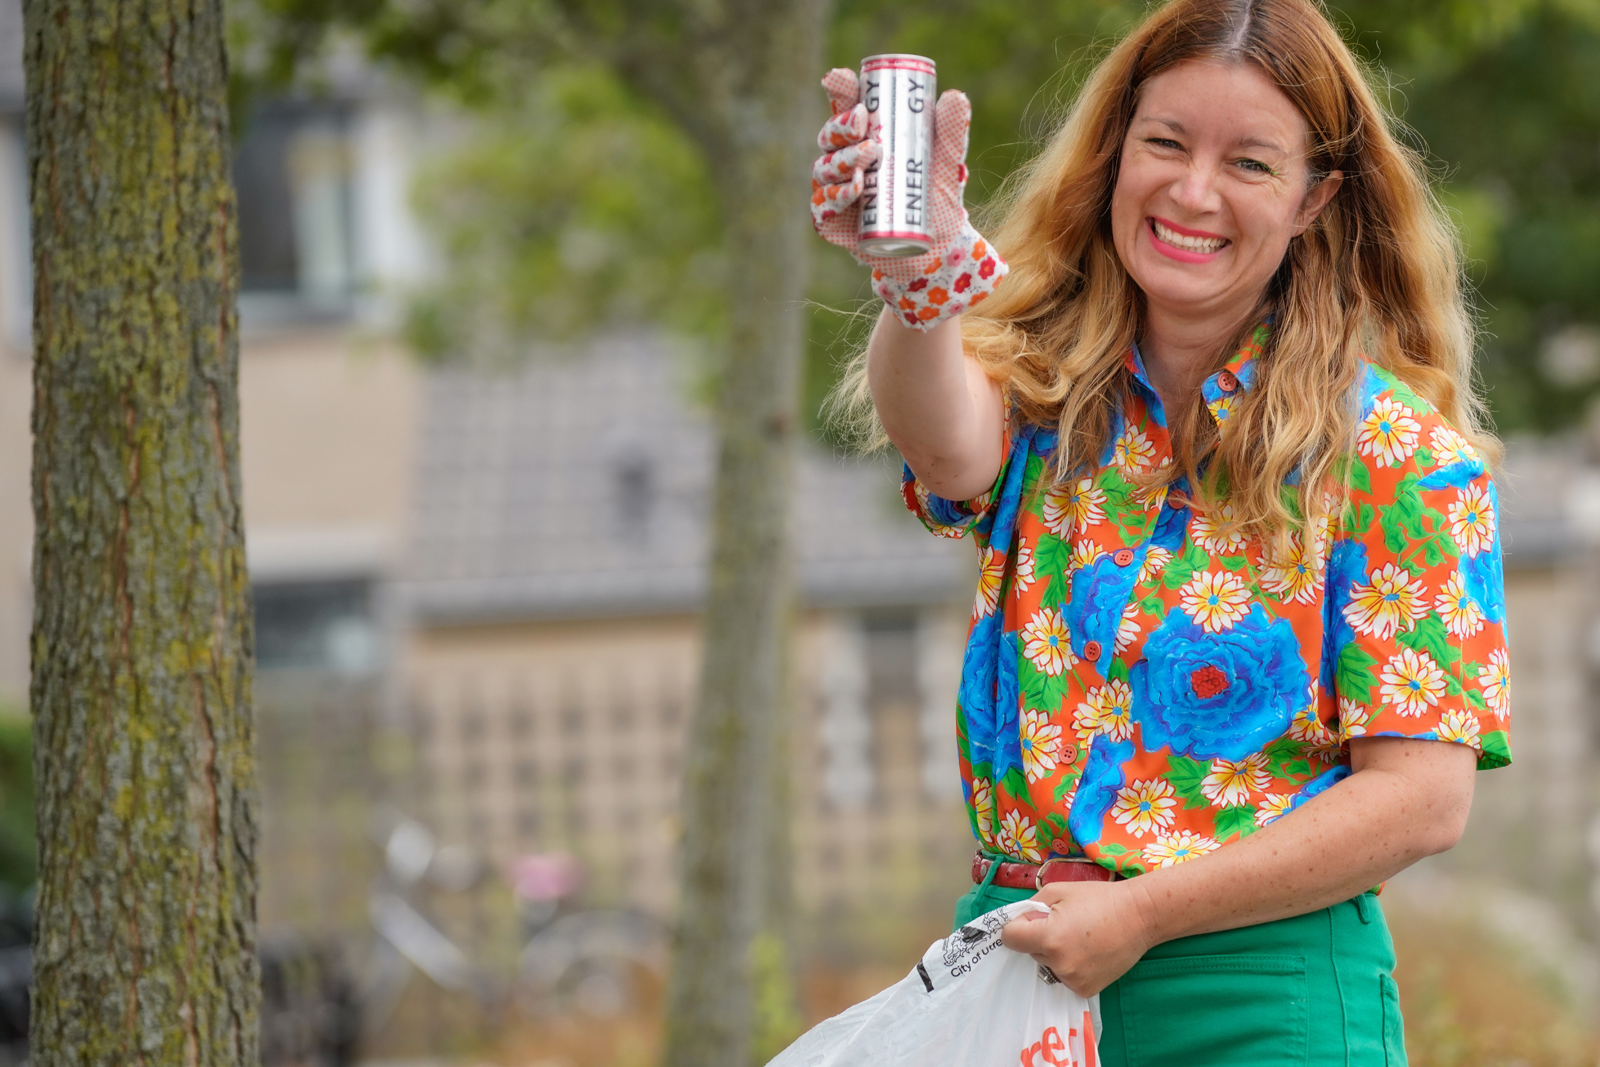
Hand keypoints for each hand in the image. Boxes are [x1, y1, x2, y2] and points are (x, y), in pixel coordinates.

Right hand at [810, 68, 1007, 331]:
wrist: (934, 250)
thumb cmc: (935, 199)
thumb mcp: (947, 163)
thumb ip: (951, 132)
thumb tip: (954, 97)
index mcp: (864, 138)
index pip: (846, 108)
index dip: (840, 91)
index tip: (844, 80)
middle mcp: (843, 161)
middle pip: (830, 136)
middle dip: (841, 126)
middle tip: (864, 122)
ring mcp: (833, 192)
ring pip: (825, 168)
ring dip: (842, 159)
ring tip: (867, 157)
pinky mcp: (831, 222)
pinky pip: (824, 206)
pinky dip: (836, 196)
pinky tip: (854, 189)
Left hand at [1000, 879, 1156, 996]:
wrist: (1139, 916)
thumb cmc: (1098, 898)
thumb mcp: (1057, 891)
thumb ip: (1031, 906)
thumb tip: (1018, 921)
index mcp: (1049, 937)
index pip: (1010, 938)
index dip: (1017, 926)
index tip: (1030, 920)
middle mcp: (1059, 963)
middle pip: (1030, 951)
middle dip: (1039, 938)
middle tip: (1065, 924)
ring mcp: (1073, 980)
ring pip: (1047, 965)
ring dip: (1054, 953)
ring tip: (1080, 937)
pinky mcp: (1086, 990)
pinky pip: (1064, 977)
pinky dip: (1070, 966)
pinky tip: (1088, 952)